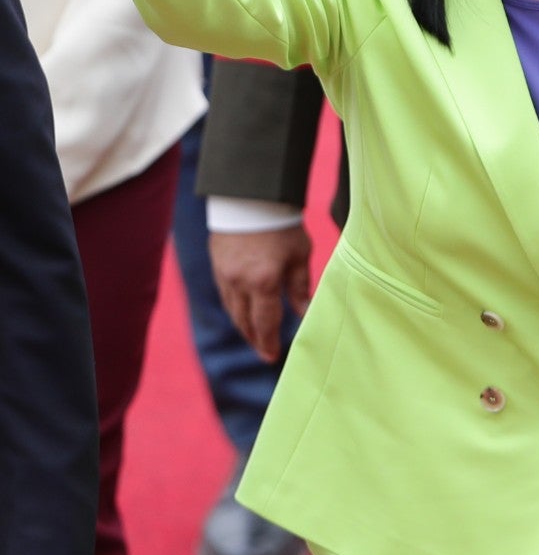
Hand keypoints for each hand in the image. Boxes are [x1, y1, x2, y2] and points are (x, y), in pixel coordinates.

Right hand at [210, 226, 313, 363]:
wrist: (251, 198)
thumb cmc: (283, 226)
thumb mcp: (300, 256)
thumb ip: (300, 287)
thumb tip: (305, 314)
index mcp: (263, 282)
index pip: (265, 322)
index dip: (268, 342)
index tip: (272, 356)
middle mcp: (239, 283)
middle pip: (244, 321)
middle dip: (254, 339)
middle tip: (264, 352)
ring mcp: (224, 274)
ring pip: (232, 309)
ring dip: (243, 325)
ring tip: (255, 335)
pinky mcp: (217, 265)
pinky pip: (225, 294)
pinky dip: (234, 307)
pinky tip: (243, 311)